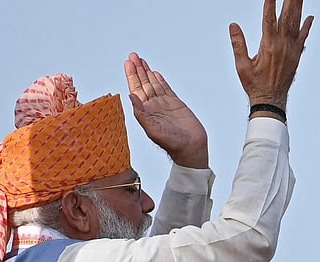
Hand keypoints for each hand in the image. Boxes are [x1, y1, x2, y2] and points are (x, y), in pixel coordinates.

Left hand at [125, 52, 208, 167]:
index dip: (132, 76)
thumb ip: (141, 113)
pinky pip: (166, 89)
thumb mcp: (153, 129)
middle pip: (143, 83)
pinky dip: (160, 81)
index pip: (136, 89)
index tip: (129, 63)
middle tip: (132, 56)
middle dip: (137, 70)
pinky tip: (155, 73)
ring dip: (147, 72)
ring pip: (153, 84)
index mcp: (145, 111)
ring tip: (141, 60)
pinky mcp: (176, 104)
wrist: (191, 147)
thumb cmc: (172, 143)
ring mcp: (164, 104)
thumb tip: (131, 96)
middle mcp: (153, 106)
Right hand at [229, 0, 313, 111]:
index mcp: (269, 46)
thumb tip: (233, 26)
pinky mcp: (296, 55)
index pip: (269, 18)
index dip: (270, 3)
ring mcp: (292, 49)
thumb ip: (238, 44)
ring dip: (298, 7)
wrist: (271, 101)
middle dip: (289, 0)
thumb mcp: (242, 66)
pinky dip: (307, 26)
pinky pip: (303, 37)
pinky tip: (310, 16)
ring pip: (296, 23)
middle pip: (287, 16)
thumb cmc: (254, 85)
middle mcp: (283, 45)